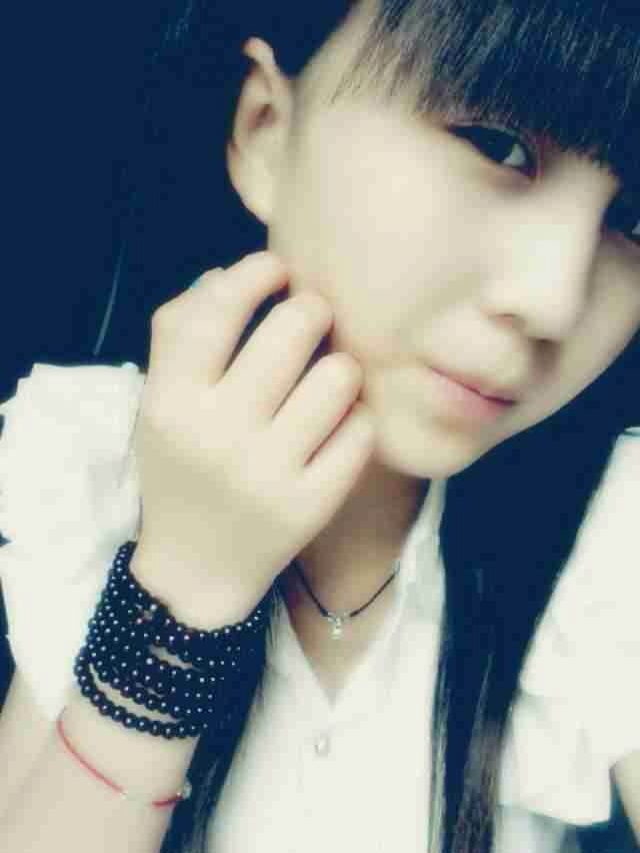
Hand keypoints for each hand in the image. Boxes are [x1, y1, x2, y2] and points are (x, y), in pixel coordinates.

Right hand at [131, 252, 374, 624]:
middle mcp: (217, 434)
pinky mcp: (310, 507)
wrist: (196, 567)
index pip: (218, 308)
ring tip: (326, 381)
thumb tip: (230, 273)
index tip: (277, 270)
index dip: (257, 272)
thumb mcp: (160, 399)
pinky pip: (362, 431)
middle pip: (294, 328)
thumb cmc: (182, 466)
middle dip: (312, 312)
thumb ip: (182, 328)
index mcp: (171, 400)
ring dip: (340, 368)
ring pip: (339, 376)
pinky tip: (336, 429)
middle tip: (311, 324)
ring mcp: (267, 474)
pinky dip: (356, 421)